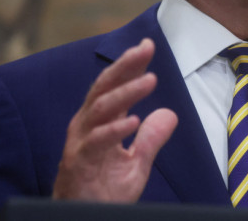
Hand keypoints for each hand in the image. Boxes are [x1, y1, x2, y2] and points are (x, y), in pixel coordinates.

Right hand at [53, 39, 177, 201]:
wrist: (84, 218)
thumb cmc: (104, 191)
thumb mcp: (136, 163)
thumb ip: (151, 139)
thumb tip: (169, 114)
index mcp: (100, 121)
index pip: (114, 86)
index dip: (130, 65)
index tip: (147, 45)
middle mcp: (87, 125)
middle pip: (104, 87)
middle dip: (125, 65)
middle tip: (145, 49)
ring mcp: (80, 142)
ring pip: (101, 108)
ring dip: (126, 92)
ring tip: (150, 80)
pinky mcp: (78, 161)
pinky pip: (96, 141)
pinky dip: (115, 129)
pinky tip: (134, 120)